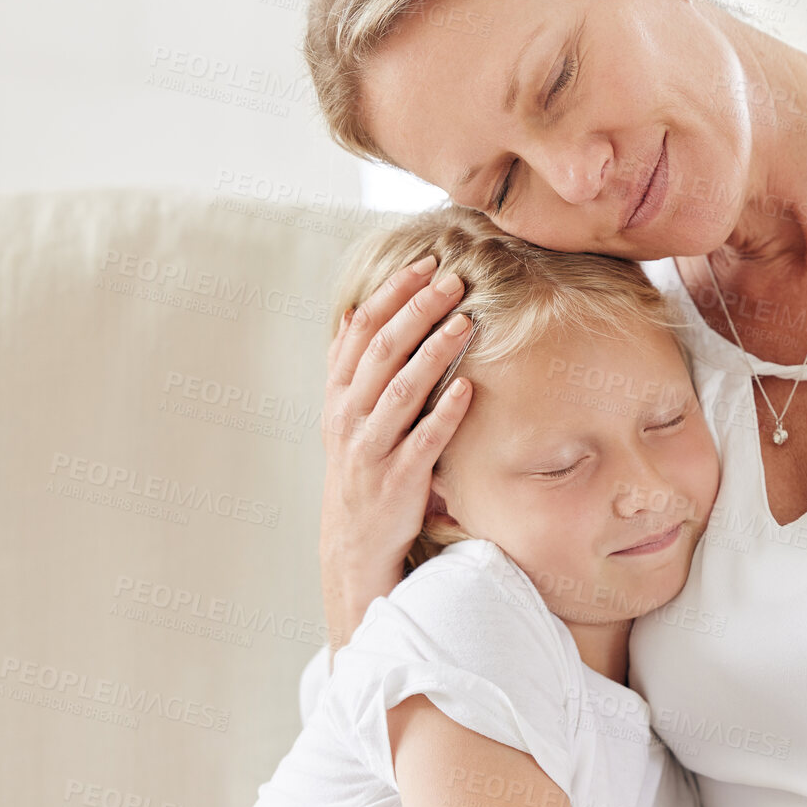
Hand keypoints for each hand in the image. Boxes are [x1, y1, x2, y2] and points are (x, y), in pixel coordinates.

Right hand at [320, 255, 473, 653]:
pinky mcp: (399, 480)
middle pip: (383, 350)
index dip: (391, 294)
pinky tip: (468, 388)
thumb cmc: (360, 468)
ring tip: (466, 322)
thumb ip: (349, 368)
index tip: (424, 264)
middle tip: (452, 280)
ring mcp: (372, 448)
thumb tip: (352, 314)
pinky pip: (424, 440)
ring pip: (402, 390)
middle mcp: (349, 416)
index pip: (361, 330)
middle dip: (417, 310)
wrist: (353, 542)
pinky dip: (445, 413)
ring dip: (434, 352)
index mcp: (338, 394)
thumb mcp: (344, 416)